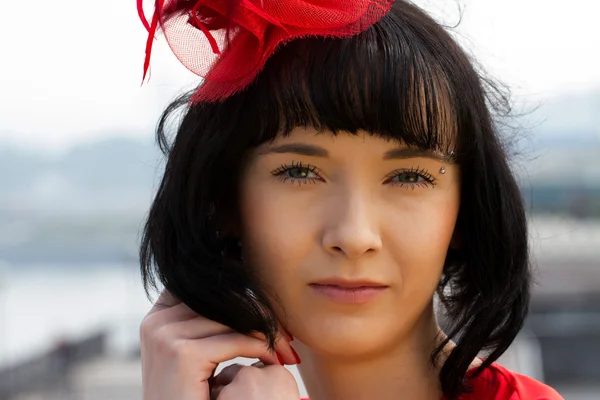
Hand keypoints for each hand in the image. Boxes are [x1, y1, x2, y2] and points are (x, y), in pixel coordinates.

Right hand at [140, 290, 299, 399]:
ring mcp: (166, 336)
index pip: (206, 286)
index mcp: (158, 316)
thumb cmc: (194, 397)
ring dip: (269, 335)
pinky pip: (238, 341)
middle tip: (288, 336)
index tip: (270, 308)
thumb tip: (238, 273)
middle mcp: (157, 321)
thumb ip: (208, 321)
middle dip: (262, 316)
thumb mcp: (196, 352)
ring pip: (235, 319)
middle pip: (223, 300)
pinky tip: (275, 363)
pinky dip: (264, 350)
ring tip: (287, 352)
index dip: (241, 291)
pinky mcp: (181, 354)